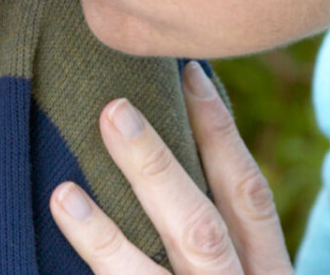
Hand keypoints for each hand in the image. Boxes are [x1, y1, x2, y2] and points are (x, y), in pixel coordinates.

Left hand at [50, 62, 293, 272]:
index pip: (248, 194)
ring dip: (115, 220)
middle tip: (114, 110)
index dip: (220, 133)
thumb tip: (158, 153)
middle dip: (159, 165)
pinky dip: (97, 248)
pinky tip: (63, 207)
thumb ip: (208, 235)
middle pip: (204, 224)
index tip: (190, 74)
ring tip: (67, 184)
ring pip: (168, 258)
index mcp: (266, 271)